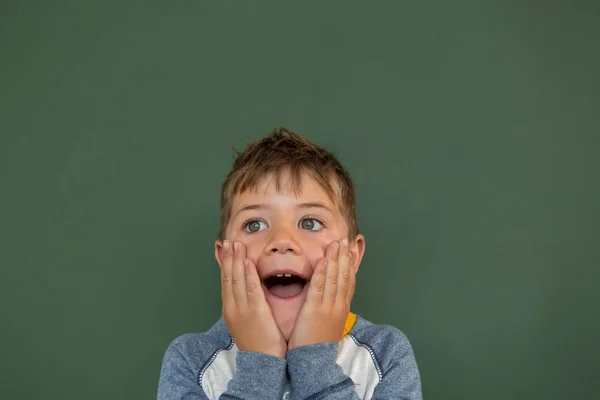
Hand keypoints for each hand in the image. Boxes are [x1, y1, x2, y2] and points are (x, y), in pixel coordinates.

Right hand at [220, 240, 286, 357]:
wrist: (261, 362)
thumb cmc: (258, 343)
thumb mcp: (246, 321)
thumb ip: (245, 304)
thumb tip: (247, 291)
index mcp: (230, 309)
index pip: (226, 282)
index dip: (226, 264)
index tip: (226, 249)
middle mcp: (233, 307)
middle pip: (228, 277)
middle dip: (228, 258)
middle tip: (229, 241)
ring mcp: (242, 309)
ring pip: (237, 280)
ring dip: (236, 260)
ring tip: (236, 245)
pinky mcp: (255, 312)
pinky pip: (251, 289)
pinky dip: (248, 274)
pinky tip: (247, 262)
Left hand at [287, 238, 354, 349]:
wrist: (314, 361)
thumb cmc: (318, 343)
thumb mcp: (330, 324)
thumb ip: (331, 309)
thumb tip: (331, 298)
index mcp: (342, 308)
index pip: (349, 282)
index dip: (350, 265)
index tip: (351, 251)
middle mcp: (338, 305)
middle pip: (344, 276)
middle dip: (344, 256)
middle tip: (345, 240)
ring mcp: (328, 306)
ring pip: (334, 278)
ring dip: (335, 259)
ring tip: (336, 243)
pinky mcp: (314, 309)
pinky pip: (319, 286)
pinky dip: (322, 272)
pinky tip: (324, 260)